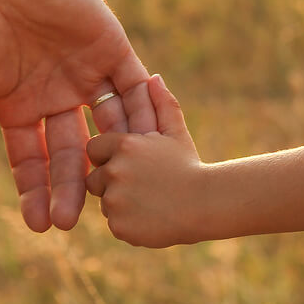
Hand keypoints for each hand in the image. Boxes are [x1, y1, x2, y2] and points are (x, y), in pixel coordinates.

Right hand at [0, 0, 157, 231]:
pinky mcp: (113, 52)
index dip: (34, 192)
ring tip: (108, 189)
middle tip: (69, 220)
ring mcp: (86, 76)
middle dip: (69, 187)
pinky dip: (142, 116)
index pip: (32, 161)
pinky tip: (141, 148)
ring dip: (109, 160)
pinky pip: (134, 90)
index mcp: (19, 109)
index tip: (37, 224)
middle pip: (70, 154)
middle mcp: (55, 98)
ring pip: (106, 129)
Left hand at [85, 75, 205, 247]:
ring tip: (151, 202)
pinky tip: (153, 217)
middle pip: (95, 179)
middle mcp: (115, 171)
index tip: (130, 164)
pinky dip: (129, 224)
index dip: (110, 157)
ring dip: (121, 204)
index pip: (95, 149)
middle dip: (112, 183)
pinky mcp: (119, 226)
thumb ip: (162, 105)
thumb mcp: (176, 133)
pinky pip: (115, 224)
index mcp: (124, 145)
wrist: (208, 205)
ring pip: (105, 203)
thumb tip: (153, 78)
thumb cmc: (191, 166)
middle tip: (144, 186)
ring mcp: (115, 200)